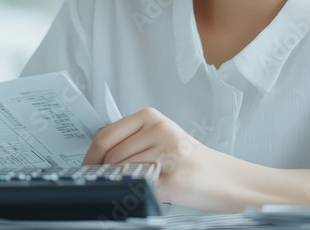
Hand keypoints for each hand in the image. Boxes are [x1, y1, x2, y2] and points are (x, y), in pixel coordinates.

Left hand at [82, 107, 221, 209]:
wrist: (222, 179)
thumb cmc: (187, 161)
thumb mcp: (157, 139)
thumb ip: (130, 142)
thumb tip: (95, 160)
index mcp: (151, 117)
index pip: (106, 136)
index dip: (90, 157)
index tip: (86, 169)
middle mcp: (159, 129)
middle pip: (111, 156)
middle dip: (106, 173)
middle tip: (112, 181)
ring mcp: (168, 152)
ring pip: (123, 172)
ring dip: (125, 182)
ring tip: (144, 182)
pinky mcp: (173, 176)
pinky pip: (139, 187)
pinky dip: (136, 192)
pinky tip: (150, 189)